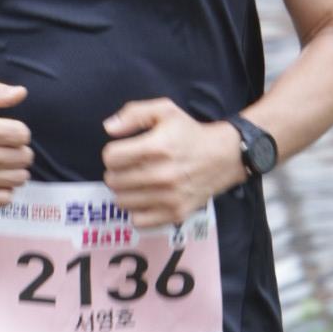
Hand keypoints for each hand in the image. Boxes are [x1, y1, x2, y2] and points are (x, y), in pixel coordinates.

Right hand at [0, 80, 33, 204]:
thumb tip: (20, 92)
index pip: (21, 135)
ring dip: (16, 169)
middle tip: (9, 146)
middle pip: (23, 157)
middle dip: (21, 150)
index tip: (10, 131)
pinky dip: (6, 188)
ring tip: (5, 161)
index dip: (20, 131)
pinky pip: (4, 198)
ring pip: (18, 178)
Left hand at [101, 97, 242, 230]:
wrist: (224, 157)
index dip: (112, 153)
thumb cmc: (190, 133)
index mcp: (157, 147)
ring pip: (122, 201)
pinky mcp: (175, 214)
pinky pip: (138, 220)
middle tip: (128, 168)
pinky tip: (145, 198)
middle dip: (116, 172)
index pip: (111, 157)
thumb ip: (133, 114)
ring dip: (124, 192)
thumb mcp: (164, 110)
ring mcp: (169, 197)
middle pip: (114, 181)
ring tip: (136, 182)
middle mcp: (163, 174)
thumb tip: (108, 128)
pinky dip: (136, 210)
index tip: (122, 152)